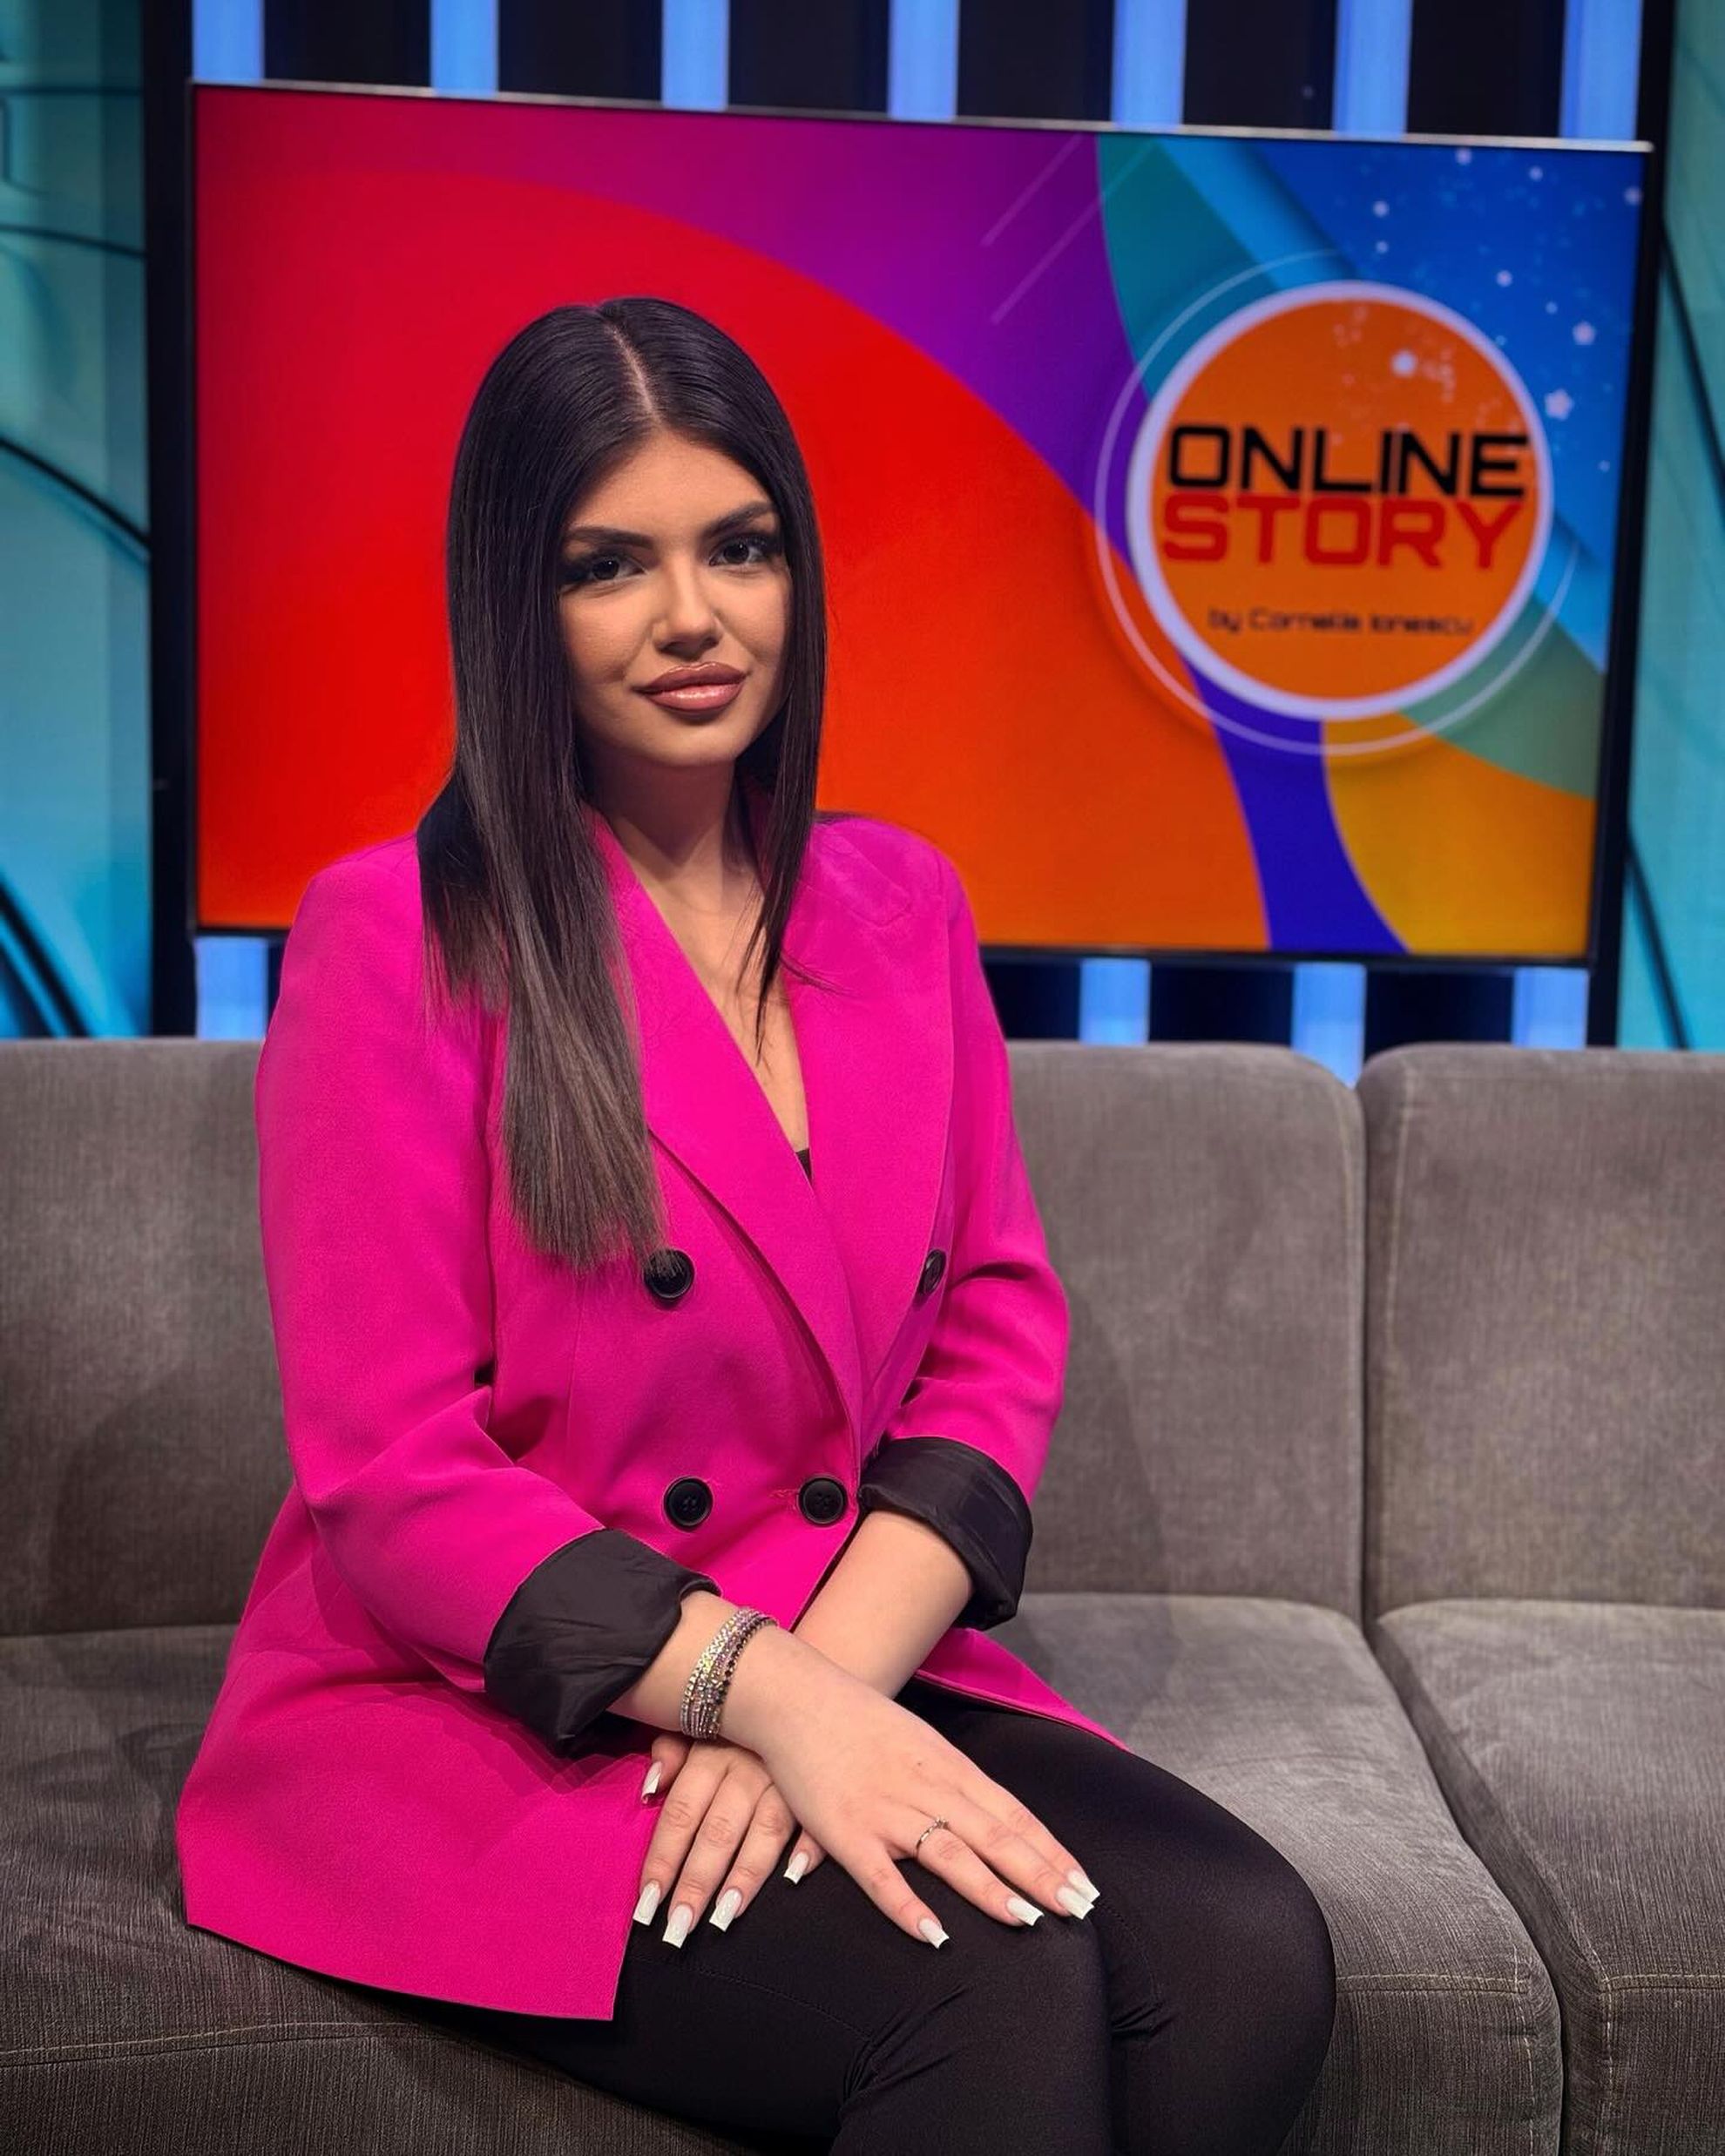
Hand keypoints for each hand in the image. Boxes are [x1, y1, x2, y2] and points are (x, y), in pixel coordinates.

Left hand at [634, 1730, 817, 1945]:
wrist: (813, 1683)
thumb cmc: (744, 1713)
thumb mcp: (702, 1718)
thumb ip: (672, 1749)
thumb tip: (650, 1789)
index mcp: (712, 1752)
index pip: (681, 1814)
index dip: (662, 1860)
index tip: (646, 1904)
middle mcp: (747, 1767)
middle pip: (717, 1832)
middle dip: (696, 1883)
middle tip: (678, 1931)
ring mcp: (787, 1779)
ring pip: (764, 1831)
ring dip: (744, 1876)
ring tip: (724, 1917)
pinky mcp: (823, 1787)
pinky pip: (817, 1819)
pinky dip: (809, 1846)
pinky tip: (794, 1875)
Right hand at [745, 1655, 1097, 1947]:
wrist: (796, 1696)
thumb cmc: (861, 1721)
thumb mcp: (921, 1744)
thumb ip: (954, 1782)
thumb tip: (995, 1823)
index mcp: (949, 1767)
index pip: (1013, 1814)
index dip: (1051, 1852)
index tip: (1086, 1885)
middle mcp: (927, 1788)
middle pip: (994, 1835)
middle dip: (1040, 1875)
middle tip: (1079, 1910)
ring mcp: (886, 1810)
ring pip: (948, 1854)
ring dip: (990, 1889)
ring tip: (1028, 1921)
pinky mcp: (845, 1830)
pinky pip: (880, 1876)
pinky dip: (908, 1907)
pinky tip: (935, 1936)